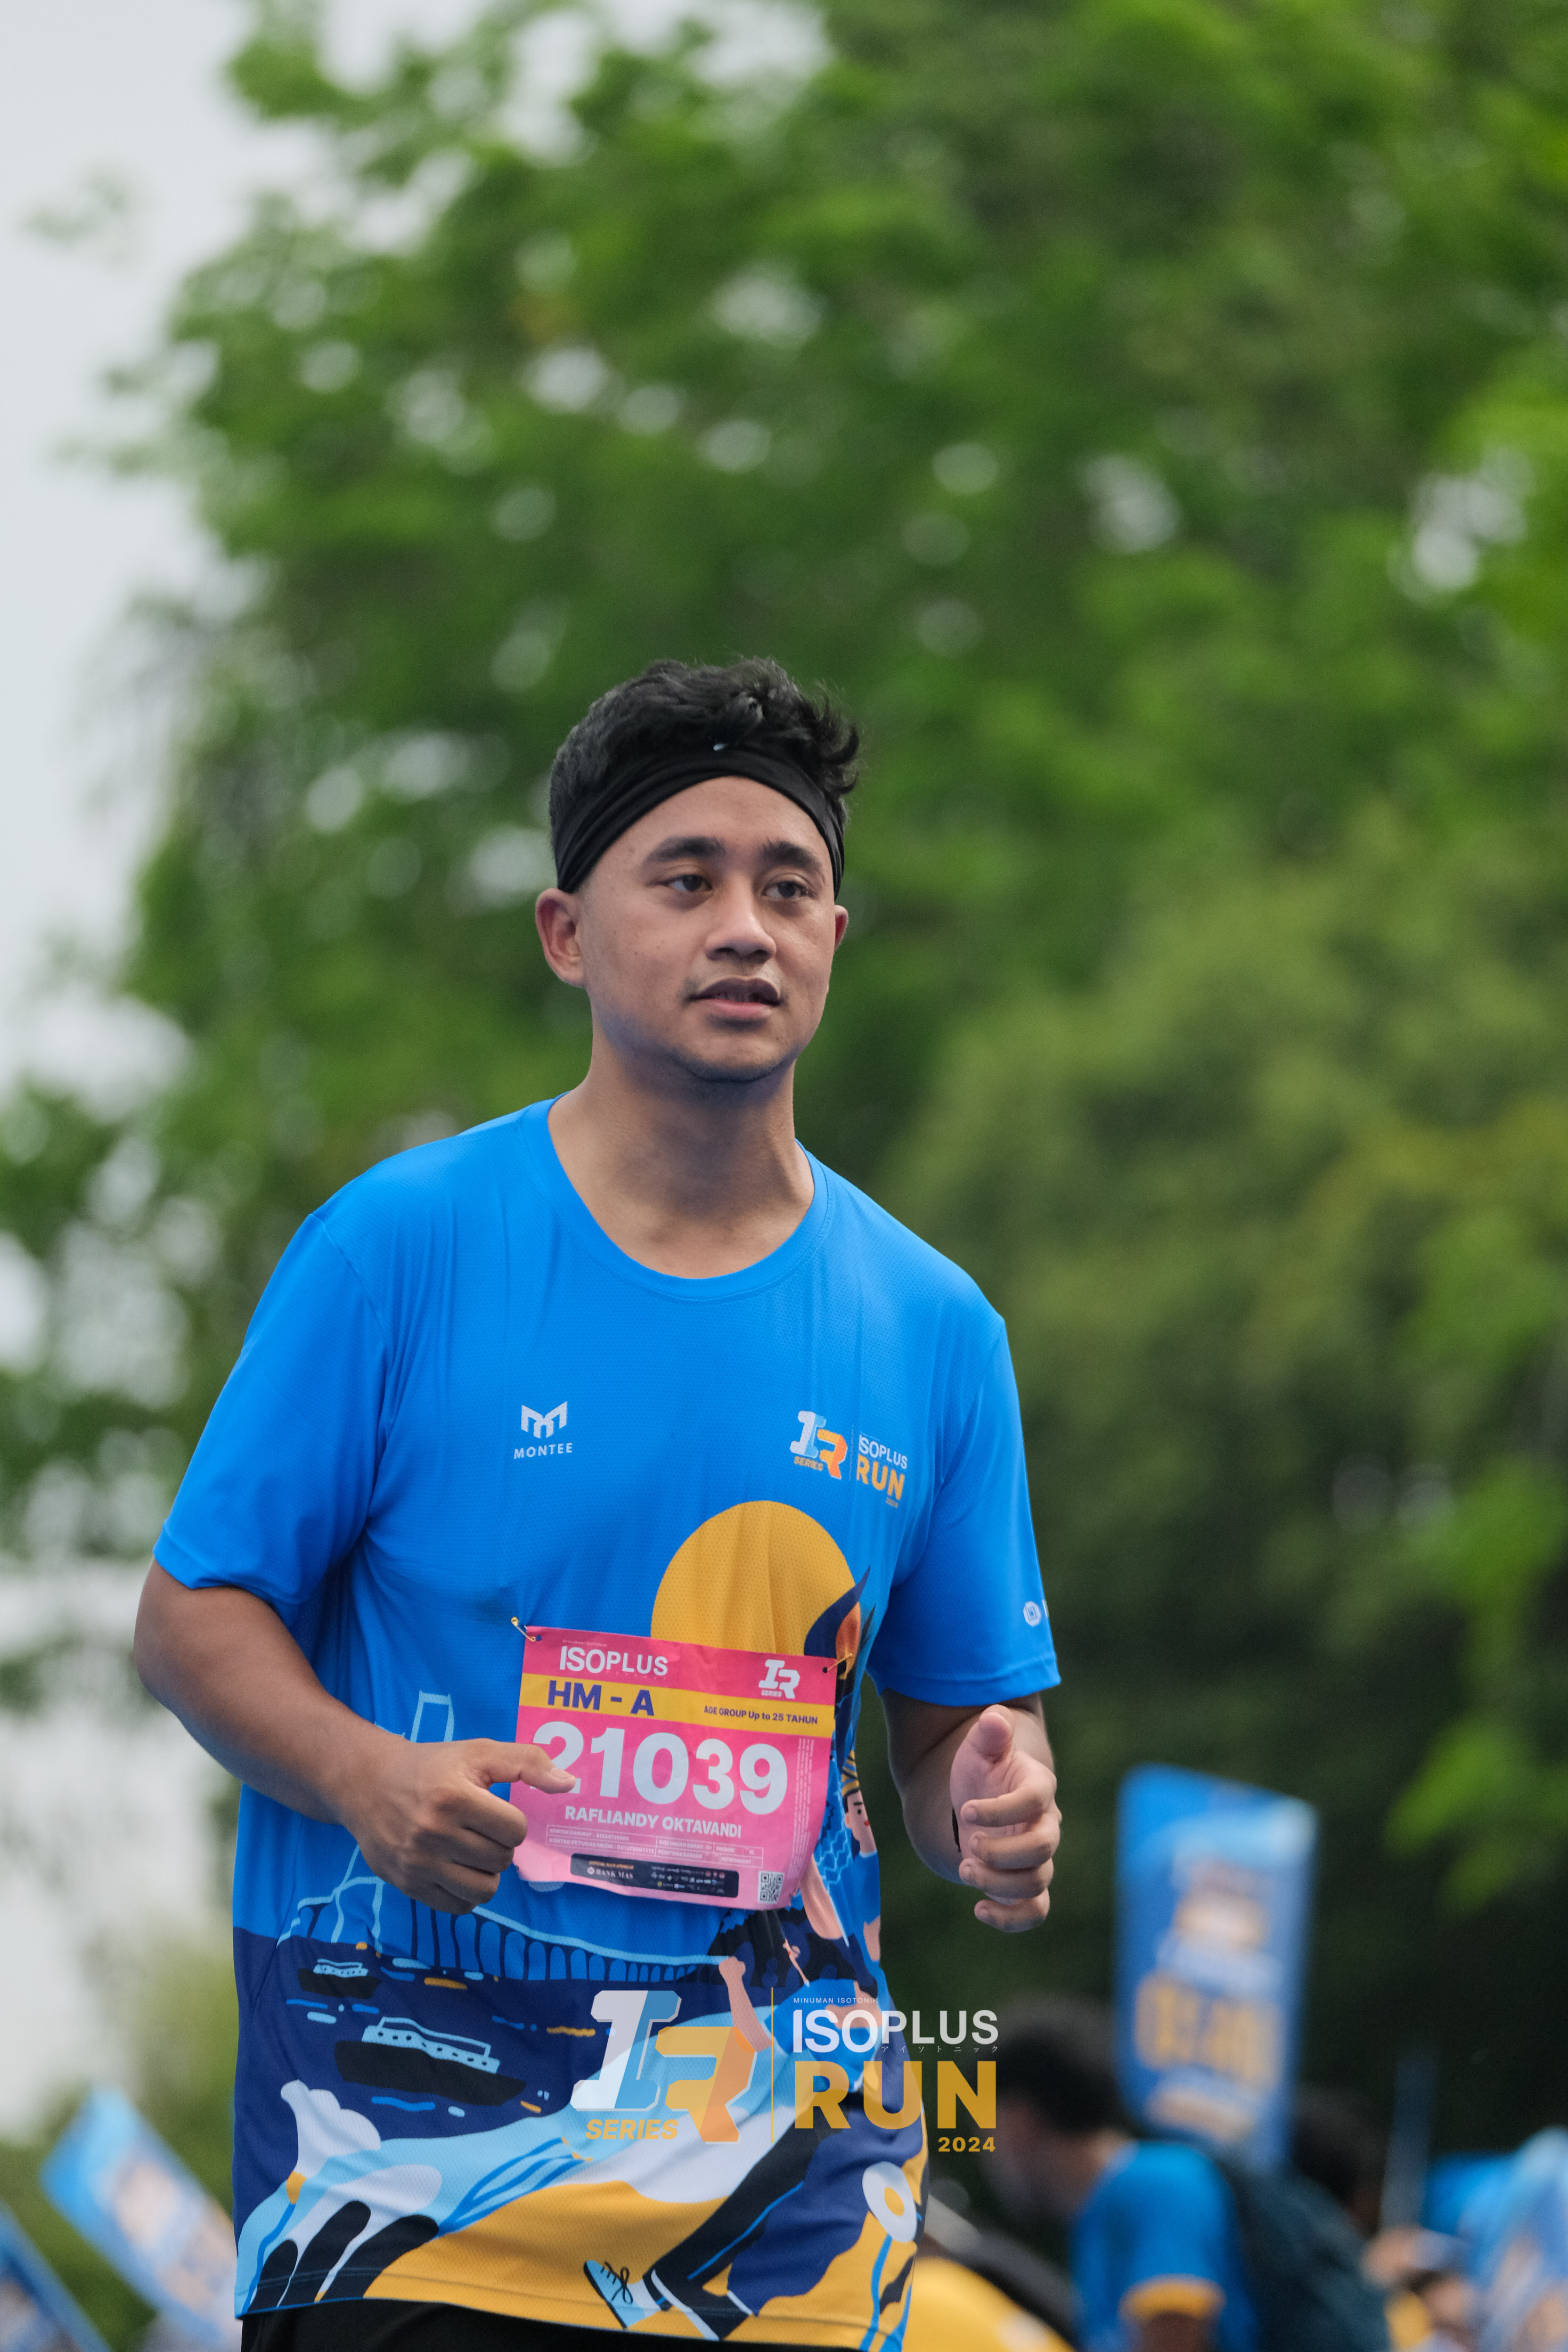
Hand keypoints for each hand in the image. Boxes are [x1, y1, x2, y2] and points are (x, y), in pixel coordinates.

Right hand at [337, 1734, 575, 1912]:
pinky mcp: (406, 1885)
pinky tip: (456, 1869)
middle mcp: (432, 1833)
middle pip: (500, 1861)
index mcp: (453, 1797)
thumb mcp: (479, 1752)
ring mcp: (417, 1864)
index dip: (511, 1822)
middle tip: (479, 1829)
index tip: (493, 1810)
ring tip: (471, 1851)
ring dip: (486, 1873)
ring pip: (482, 1890)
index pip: (514, 1831)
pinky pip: (457, 1907)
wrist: (367, 1783)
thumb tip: (569, 1784)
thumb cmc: (433, 1767)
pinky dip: (465, 1893)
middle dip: (499, 1845)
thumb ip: (527, 1762)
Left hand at [950, 1704, 1059, 1931]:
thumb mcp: (980, 1747)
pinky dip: (1011, 1919)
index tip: (965, 1808)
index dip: (1003, 1809)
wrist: (981, 1798)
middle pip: (1043, 1848)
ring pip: (1037, 1882)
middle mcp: (1045, 1825)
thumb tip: (993, 1718)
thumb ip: (990, 1732)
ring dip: (999, 1883)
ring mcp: (1037, 1858)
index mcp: (1038, 1788)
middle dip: (1003, 1852)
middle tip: (970, 1845)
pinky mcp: (1025, 1884)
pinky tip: (978, 1909)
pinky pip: (1035, 1910)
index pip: (1036, 1800)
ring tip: (965, 1868)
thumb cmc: (983, 1769)